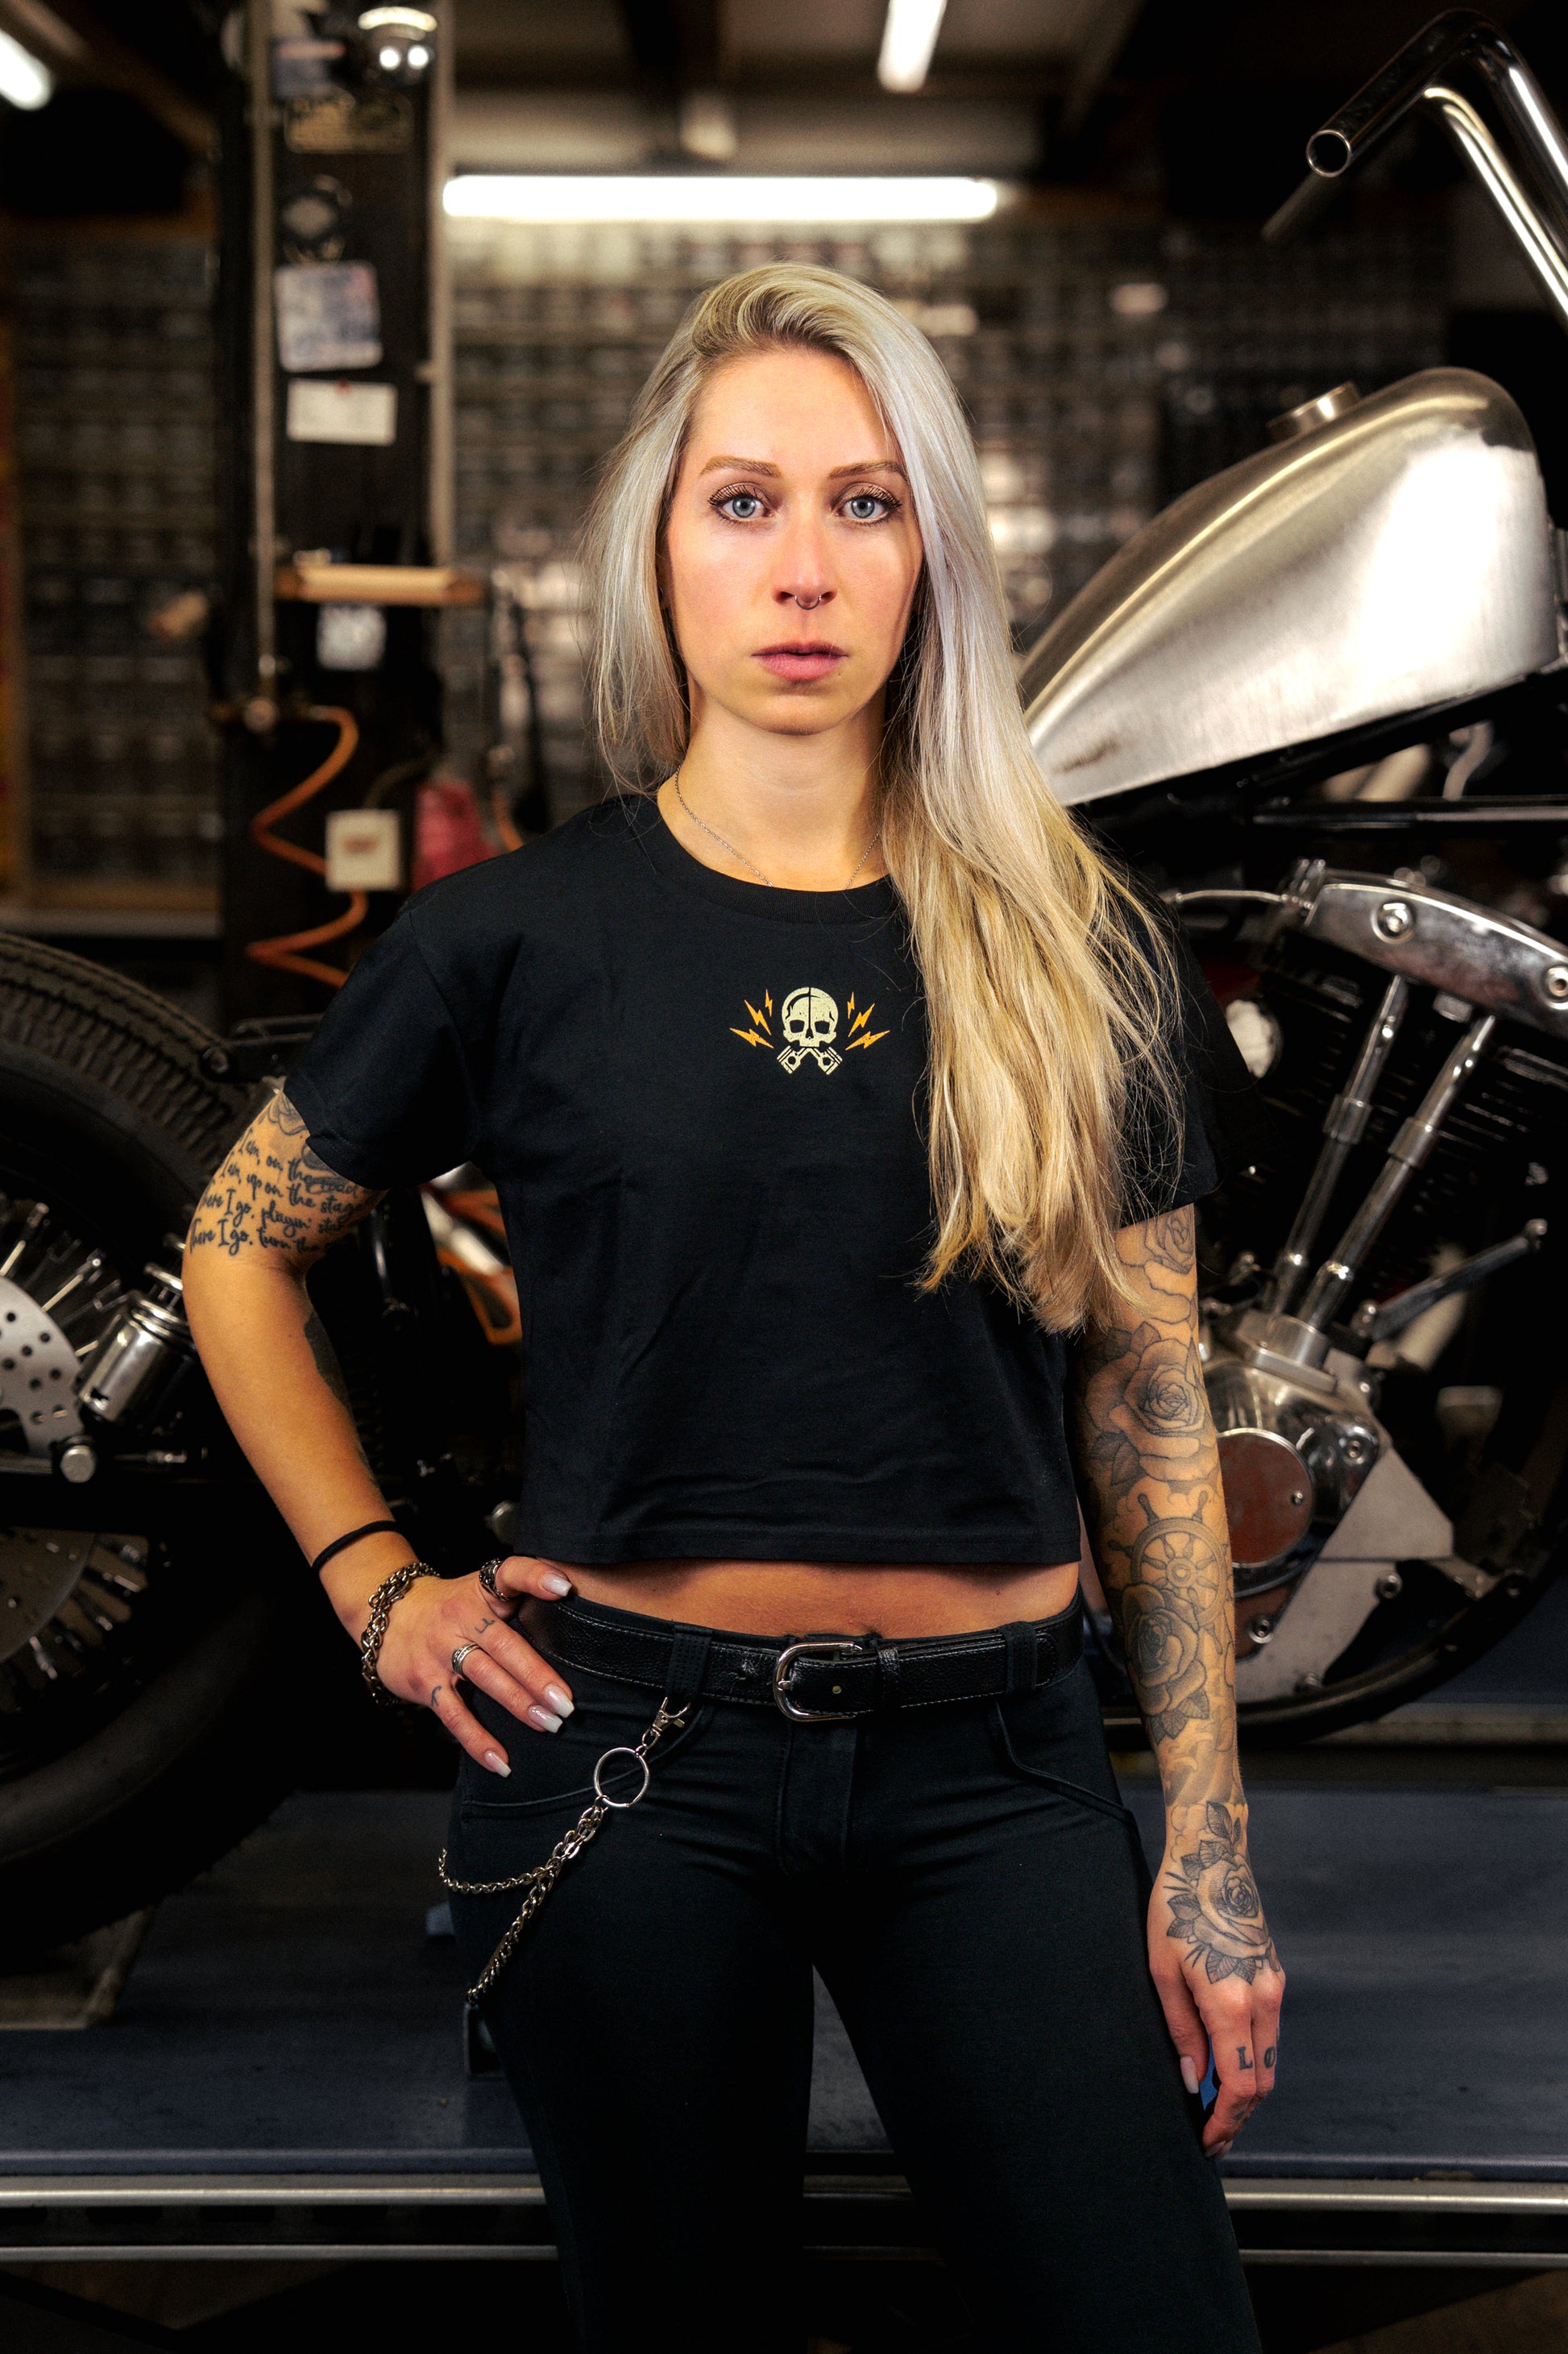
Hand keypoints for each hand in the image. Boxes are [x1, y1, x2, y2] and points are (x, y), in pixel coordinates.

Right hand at [372, 1554, 577, 1776]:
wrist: (388, 1614)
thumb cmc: (452, 1607)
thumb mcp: (480, 1591)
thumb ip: (519, 1597)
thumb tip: (573, 1615)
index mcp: (481, 1591)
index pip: (509, 1574)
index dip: (536, 1577)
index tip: (564, 1588)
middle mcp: (460, 1617)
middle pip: (504, 1643)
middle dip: (537, 1674)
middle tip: (567, 1702)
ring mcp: (439, 1650)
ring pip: (483, 1677)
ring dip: (517, 1703)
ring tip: (549, 1724)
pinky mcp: (423, 1680)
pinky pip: (454, 1714)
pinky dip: (478, 1740)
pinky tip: (502, 1761)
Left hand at [1147, 1799, 1283, 2158]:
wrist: (1211, 1860)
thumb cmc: (1175, 1910)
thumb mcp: (1162, 1972)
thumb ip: (1181, 2031)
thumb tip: (1192, 2079)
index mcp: (1231, 2003)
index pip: (1239, 2086)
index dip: (1225, 2122)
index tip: (1207, 2142)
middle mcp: (1262, 2000)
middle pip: (1262, 2082)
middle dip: (1238, 2116)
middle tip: (1210, 2135)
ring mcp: (1274, 1987)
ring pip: (1270, 2060)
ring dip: (1247, 2090)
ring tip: (1214, 2106)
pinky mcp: (1275, 1977)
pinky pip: (1270, 2033)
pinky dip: (1253, 2059)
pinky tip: (1225, 2064)